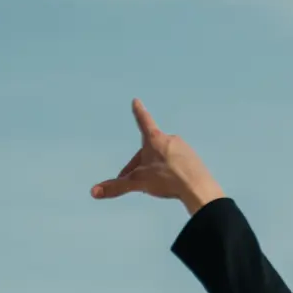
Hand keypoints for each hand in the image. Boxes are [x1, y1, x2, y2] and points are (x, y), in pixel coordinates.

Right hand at [90, 99, 224, 214]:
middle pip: (150, 150)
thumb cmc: (167, 179)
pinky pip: (178, 166)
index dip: (138, 112)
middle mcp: (170, 140)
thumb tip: (94, 192)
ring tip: (157, 185)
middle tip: (135, 181)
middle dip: (141, 164)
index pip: (143, 121)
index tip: (136, 101)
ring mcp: (184, 150)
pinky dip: (172, 174)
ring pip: (164, 158)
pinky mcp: (194, 162)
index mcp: (155, 139)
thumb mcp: (138, 182)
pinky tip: (173, 186)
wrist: (198, 188)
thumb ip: (117, 187)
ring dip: (157, 169)